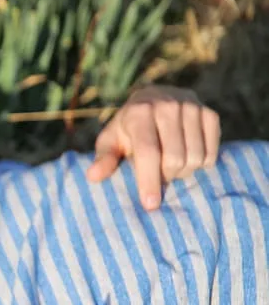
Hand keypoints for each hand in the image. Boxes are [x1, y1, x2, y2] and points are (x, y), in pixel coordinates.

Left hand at [86, 86, 220, 210]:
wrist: (154, 99)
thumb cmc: (128, 129)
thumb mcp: (110, 141)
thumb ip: (105, 159)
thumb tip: (93, 177)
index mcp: (139, 113)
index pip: (148, 152)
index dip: (149, 180)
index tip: (150, 205)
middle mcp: (167, 105)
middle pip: (175, 158)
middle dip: (166, 176)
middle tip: (158, 174)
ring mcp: (191, 107)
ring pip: (195, 157)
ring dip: (184, 171)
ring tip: (170, 165)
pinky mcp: (210, 113)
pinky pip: (211, 152)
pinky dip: (201, 163)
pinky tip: (188, 157)